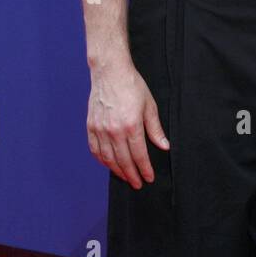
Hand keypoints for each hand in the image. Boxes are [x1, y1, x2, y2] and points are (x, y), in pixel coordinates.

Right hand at [87, 56, 169, 188]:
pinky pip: (95, 149)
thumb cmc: (132, 86)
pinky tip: (109, 164)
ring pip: (108, 158)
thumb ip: (155, 129)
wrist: (110, 72)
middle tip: (138, 184)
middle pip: (123, 160)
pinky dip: (102, 160)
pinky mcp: (91, 126)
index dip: (144, 169)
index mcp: (131, 126)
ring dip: (117, 170)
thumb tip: (164, 146)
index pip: (139, 155)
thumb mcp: (150, 106)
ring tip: (125, 177)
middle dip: (132, 175)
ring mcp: (100, 129)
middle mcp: (114, 131)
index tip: (149, 178)